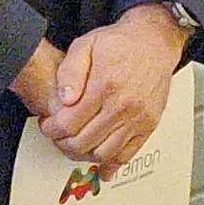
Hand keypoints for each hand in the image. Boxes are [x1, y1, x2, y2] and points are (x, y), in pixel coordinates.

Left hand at [28, 4, 188, 166]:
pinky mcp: (148, 125)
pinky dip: (111, 164)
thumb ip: (70, 71)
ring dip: (84, 155)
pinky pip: (128, 154)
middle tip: (58, 136)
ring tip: (76, 144)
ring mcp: (138, 118)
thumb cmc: (121, 43)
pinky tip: (101, 163)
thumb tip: (65, 98)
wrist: (154, 41)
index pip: (69, 123)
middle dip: (63, 143)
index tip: (49, 125)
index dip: (52, 129)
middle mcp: (123, 105)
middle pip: (84, 142)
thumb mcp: (85, 45)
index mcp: (104, 86)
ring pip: (104, 153)